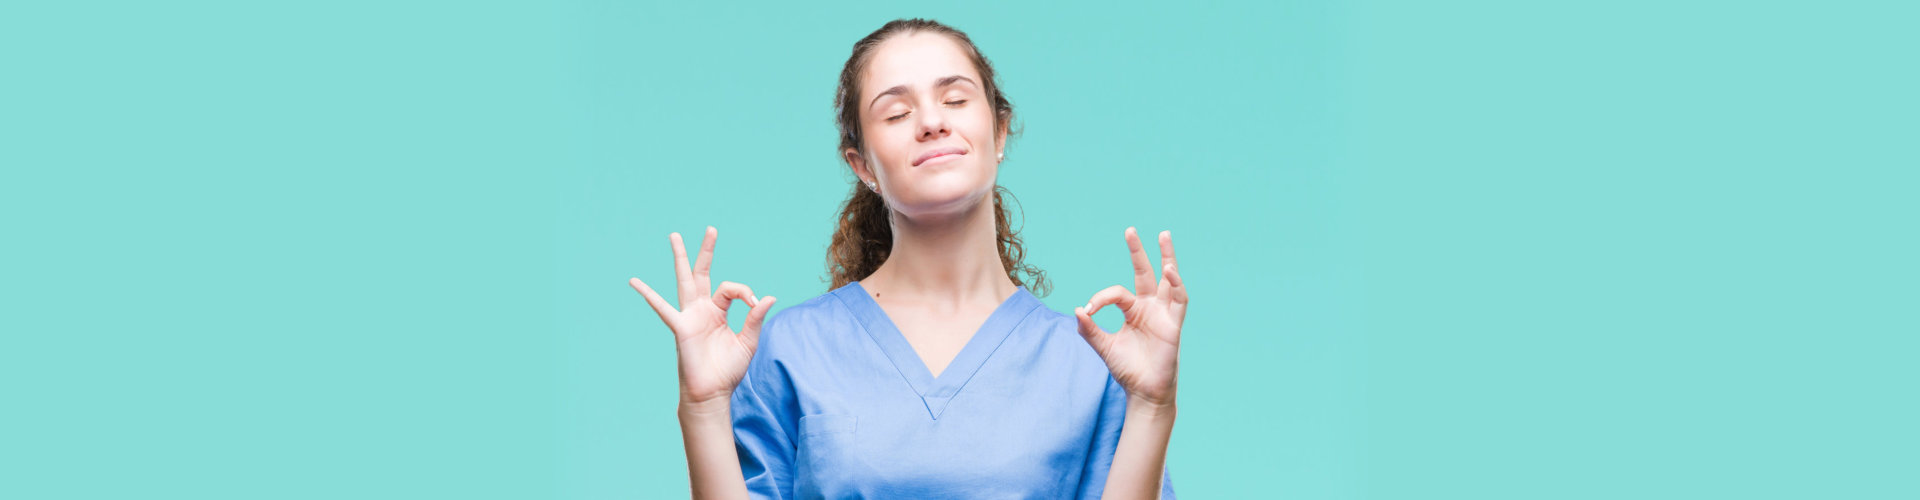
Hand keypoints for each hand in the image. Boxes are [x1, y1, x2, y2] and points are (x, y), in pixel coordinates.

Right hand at [629, 227, 776, 406]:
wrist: (713, 393)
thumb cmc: (728, 370)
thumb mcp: (748, 342)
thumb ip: (755, 319)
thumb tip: (769, 297)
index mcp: (719, 312)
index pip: (732, 289)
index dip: (746, 293)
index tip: (756, 304)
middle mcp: (702, 310)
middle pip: (703, 273)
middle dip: (706, 251)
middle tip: (711, 229)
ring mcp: (690, 316)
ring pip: (685, 280)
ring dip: (681, 258)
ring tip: (675, 235)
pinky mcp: (681, 327)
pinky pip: (663, 308)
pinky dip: (649, 295)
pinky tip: (635, 282)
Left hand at [1073, 227, 1187, 407]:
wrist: (1143, 392)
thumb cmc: (1127, 369)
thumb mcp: (1103, 347)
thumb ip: (1089, 330)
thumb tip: (1078, 310)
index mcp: (1132, 311)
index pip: (1117, 292)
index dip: (1101, 297)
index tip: (1089, 310)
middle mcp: (1149, 308)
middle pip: (1145, 273)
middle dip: (1138, 251)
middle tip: (1130, 230)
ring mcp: (1163, 314)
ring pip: (1168, 280)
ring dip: (1167, 258)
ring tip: (1164, 235)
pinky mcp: (1174, 324)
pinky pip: (1179, 300)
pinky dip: (1177, 285)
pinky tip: (1170, 270)